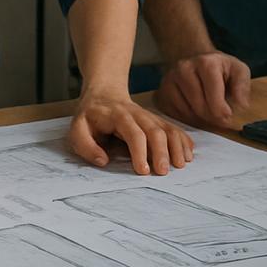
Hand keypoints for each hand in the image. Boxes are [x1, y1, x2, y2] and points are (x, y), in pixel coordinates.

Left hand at [69, 92, 194, 174]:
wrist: (104, 93)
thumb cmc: (90, 116)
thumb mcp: (77, 128)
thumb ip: (86, 145)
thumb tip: (103, 161)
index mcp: (118, 116)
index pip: (133, 133)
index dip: (140, 152)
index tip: (142, 171)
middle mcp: (137, 114)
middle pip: (155, 130)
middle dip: (161, 152)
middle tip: (163, 172)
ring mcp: (149, 116)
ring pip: (168, 128)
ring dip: (177, 146)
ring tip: (182, 164)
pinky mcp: (156, 120)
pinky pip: (173, 128)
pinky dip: (183, 140)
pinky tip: (189, 153)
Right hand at [154, 51, 250, 125]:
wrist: (197, 60)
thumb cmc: (221, 69)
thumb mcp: (238, 71)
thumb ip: (242, 86)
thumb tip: (241, 105)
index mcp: (206, 63)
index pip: (214, 99)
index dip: (223, 112)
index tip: (228, 114)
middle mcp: (184, 68)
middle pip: (200, 108)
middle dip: (212, 117)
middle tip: (219, 115)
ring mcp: (169, 79)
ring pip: (186, 113)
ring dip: (199, 118)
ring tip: (207, 109)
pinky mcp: (161, 92)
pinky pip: (174, 115)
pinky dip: (186, 118)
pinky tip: (194, 109)